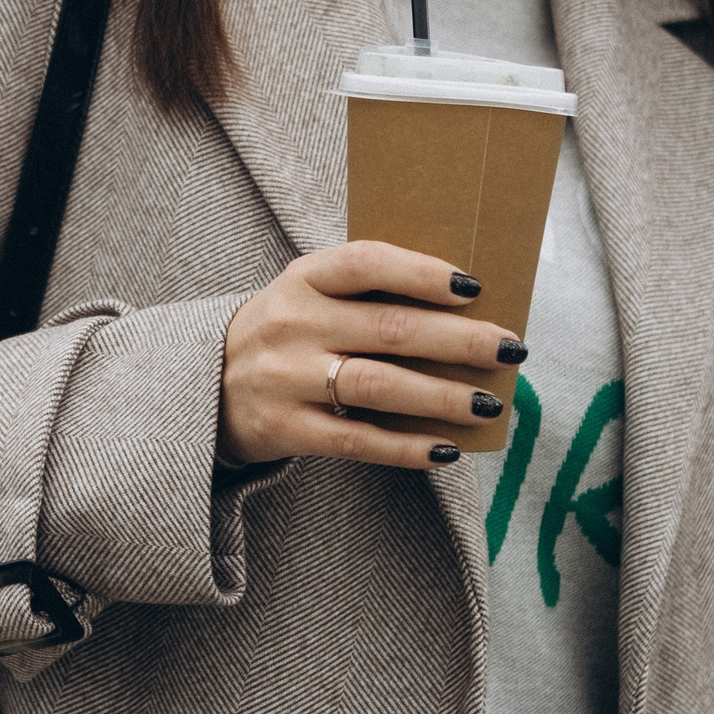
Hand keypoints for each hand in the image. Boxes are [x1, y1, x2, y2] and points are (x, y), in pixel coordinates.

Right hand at [219, 241, 521, 468]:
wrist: (202, 384)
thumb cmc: (285, 334)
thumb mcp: (309, 297)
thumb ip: (368, 295)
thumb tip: (465, 310)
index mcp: (303, 279)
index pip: (367, 264)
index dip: (422, 274)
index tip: (474, 288)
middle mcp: (292, 323)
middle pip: (389, 329)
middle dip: (459, 341)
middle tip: (510, 349)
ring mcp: (285, 378)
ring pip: (378, 386)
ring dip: (442, 397)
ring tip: (488, 405)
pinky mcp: (285, 428)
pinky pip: (357, 441)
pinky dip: (406, 448)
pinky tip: (447, 449)